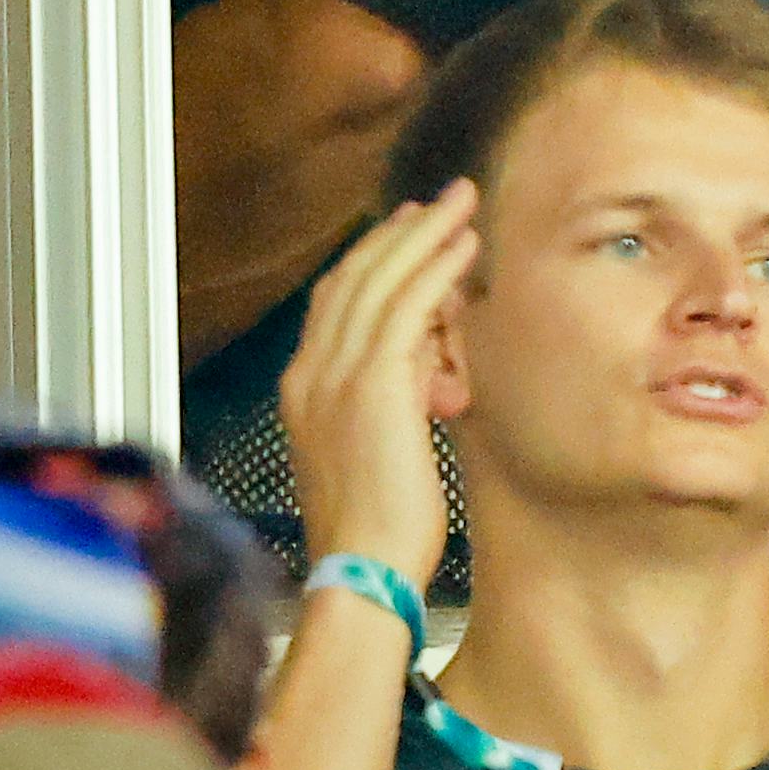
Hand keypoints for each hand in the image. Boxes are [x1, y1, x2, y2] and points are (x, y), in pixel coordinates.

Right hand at [279, 180, 477, 588]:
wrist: (362, 569)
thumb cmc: (379, 529)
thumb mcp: (378, 453)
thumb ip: (394, 405)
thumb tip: (428, 374)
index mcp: (305, 391)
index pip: (333, 304)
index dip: (370, 262)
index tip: (404, 234)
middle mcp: (311, 375)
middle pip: (352, 279)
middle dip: (398, 233)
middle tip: (437, 201)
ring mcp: (336, 377)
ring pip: (380, 281)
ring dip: (424, 235)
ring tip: (460, 204)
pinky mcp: (373, 386)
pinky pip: (406, 307)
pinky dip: (435, 268)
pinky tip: (462, 246)